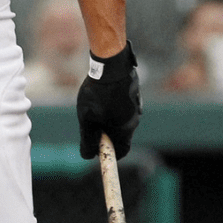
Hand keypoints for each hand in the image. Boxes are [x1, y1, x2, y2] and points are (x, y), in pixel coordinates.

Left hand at [77, 41, 141, 159]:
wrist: (111, 65)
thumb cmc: (98, 94)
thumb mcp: (87, 119)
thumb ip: (88, 139)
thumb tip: (87, 156)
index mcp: (125, 130)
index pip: (122, 150)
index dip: (110, 154)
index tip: (98, 151)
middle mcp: (134, 120)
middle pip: (122, 135)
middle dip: (107, 135)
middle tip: (91, 126)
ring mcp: (136, 106)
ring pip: (122, 119)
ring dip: (109, 119)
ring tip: (94, 108)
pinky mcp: (134, 94)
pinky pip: (123, 106)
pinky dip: (113, 106)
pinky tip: (102, 96)